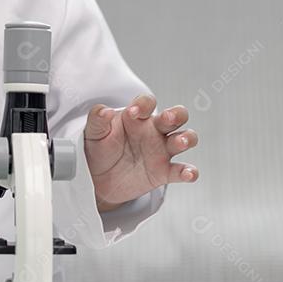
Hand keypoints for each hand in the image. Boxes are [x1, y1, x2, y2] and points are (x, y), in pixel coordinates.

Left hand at [83, 95, 198, 210]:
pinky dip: (189, 172)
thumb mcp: (93, 132)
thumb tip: (105, 111)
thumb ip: (97, 119)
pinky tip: (189, 174)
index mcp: (137, 117)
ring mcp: (161, 150)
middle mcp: (153, 131)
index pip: (147, 102)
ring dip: (187, 138)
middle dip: (176, 114)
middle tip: (167, 117)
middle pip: (176, 115)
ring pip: (184, 138)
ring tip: (180, 142)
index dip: (144, 103)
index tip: (133, 112)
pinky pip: (180, 170)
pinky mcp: (163, 172)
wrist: (98, 179)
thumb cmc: (99, 148)